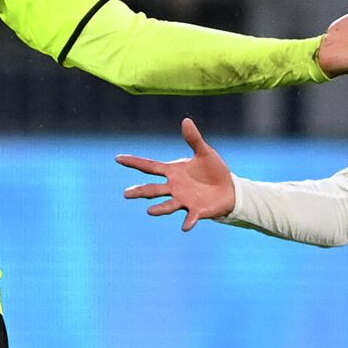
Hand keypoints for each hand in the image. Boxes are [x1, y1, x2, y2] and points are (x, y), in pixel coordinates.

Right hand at [116, 118, 235, 231]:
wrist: (229, 190)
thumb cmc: (214, 170)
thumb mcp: (204, 152)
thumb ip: (193, 139)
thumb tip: (186, 120)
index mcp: (173, 171)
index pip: (150, 166)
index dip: (134, 162)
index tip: (118, 158)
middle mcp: (174, 187)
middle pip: (153, 189)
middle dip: (140, 191)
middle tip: (126, 194)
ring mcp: (184, 200)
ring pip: (168, 205)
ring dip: (160, 208)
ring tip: (149, 211)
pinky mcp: (197, 210)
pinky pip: (191, 217)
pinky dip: (188, 221)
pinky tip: (185, 226)